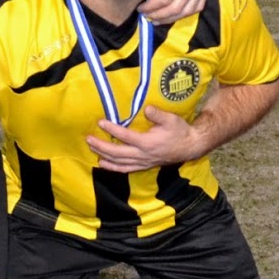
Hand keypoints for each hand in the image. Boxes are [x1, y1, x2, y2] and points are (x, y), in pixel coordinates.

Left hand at [86, 108, 200, 172]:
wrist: (190, 146)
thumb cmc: (180, 131)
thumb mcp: (171, 119)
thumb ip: (158, 115)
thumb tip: (146, 108)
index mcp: (148, 143)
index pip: (125, 136)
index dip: (112, 129)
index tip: (100, 122)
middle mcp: (143, 155)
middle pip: (117, 153)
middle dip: (101, 146)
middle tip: (88, 139)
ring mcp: (142, 162)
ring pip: (119, 162)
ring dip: (103, 156)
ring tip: (91, 149)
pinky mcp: (143, 166)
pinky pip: (125, 169)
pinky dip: (112, 167)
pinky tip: (102, 164)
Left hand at [140, 0, 208, 25]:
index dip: (151, 7)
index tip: (140, 8)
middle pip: (176, 7)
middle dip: (158, 14)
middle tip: (145, 15)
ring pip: (187, 10)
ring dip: (170, 18)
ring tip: (155, 19)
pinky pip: (197, 7)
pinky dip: (183, 14)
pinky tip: (170, 16)